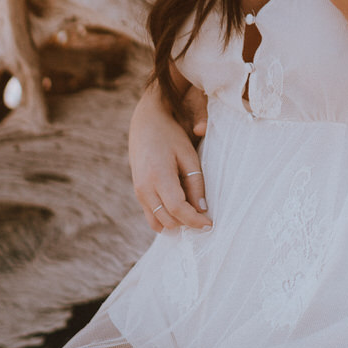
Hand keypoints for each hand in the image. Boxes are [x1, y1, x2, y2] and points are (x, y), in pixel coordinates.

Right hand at [128, 82, 211, 232]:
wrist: (145, 122)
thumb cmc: (170, 136)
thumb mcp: (188, 155)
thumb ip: (195, 183)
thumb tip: (202, 209)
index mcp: (158, 176)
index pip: (177, 209)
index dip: (194, 221)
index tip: (209, 225)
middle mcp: (144, 187)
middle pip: (167, 219)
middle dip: (187, 223)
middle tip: (204, 220)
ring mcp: (138, 191)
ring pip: (156, 221)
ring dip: (175, 223)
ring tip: (193, 217)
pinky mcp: (137, 192)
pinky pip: (150, 214)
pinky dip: (164, 218)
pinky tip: (179, 213)